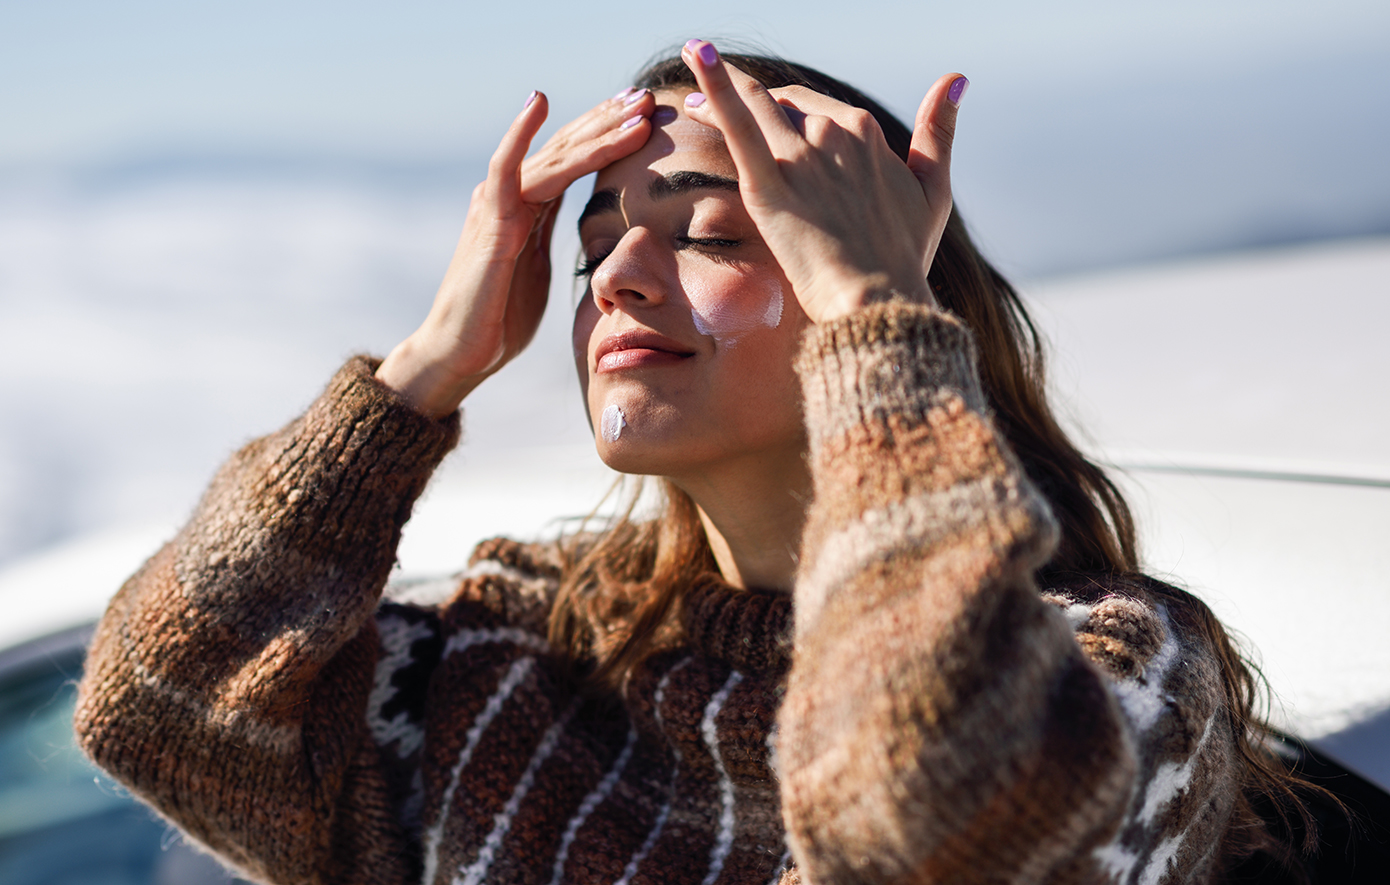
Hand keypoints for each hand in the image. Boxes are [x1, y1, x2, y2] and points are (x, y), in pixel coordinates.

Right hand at [377, 88, 655, 416]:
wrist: (460, 353)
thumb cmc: (499, 319)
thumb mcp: (539, 270)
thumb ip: (554, 240)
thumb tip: (587, 234)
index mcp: (529, 206)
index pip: (575, 159)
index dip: (609, 135)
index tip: (646, 115)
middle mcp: (511, 195)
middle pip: (567, 147)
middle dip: (609, 120)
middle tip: (648, 95)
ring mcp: (498, 204)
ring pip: (553, 156)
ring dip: (596, 130)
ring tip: (632, 107)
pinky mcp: (489, 222)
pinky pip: (505, 169)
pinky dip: (520, 133)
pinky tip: (539, 102)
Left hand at [679, 40, 964, 323]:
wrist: (878, 300)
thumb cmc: (905, 257)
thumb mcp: (933, 189)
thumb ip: (939, 131)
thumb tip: (956, 79)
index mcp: (866, 133)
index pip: (816, 108)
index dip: (787, 107)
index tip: (766, 110)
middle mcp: (833, 134)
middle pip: (781, 105)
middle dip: (749, 98)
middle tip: (706, 97)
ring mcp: (800, 157)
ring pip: (754, 105)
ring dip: (719, 83)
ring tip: (693, 63)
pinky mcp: (768, 185)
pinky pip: (738, 124)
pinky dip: (716, 85)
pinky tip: (696, 54)